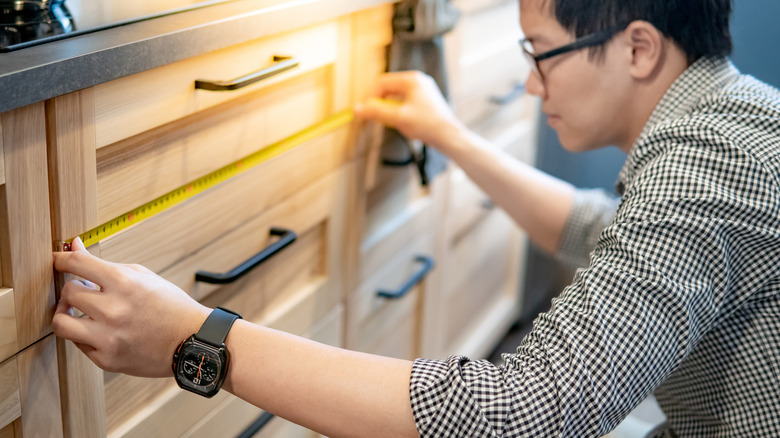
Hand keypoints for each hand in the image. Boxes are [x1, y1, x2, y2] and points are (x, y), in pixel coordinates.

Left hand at [52, 237, 210, 377]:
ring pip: (60, 323)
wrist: (193, 341)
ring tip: (77, 312)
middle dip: (73, 289)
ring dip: (66, 314)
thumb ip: (105, 265)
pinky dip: (85, 335)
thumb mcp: (143, 277)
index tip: (57, 260)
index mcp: (125, 283)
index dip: (60, 259)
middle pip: (68, 292)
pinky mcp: (107, 359)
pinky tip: (101, 331)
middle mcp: (113, 310)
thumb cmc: (171, 306)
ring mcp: (108, 337)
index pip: (77, 264)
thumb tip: (76, 248)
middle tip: (83, 291)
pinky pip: (79, 344)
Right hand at [354, 71, 467, 153]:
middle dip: (380, 103)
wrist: (449, 136)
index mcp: (412, 79)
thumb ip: (376, 112)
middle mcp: (418, 80)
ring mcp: (423, 89)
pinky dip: (399, 111)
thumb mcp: (398, 118)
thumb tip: (357, 109)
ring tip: (394, 122)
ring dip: (390, 108)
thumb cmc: (427, 125)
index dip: (370, 96)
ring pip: (397, 96)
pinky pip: (405, 102)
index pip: (382, 82)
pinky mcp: (426, 100)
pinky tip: (404, 124)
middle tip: (375, 117)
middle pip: (389, 88)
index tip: (365, 110)